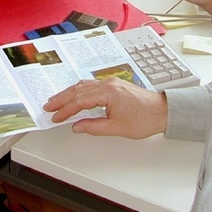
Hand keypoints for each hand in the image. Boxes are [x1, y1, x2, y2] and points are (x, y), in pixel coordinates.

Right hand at [43, 78, 167, 138]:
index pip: (79, 101)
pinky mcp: (114, 85)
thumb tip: (77, 127)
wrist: (163, 111)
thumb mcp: (117, 128)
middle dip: (61, 98)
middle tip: (48, 106)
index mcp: (108, 93)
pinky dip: (79, 91)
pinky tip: (74, 95)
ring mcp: (111, 83)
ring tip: (56, 101)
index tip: (55, 117)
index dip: (65, 110)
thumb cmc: (145, 119)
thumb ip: (94, 127)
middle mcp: (108, 84)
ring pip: (84, 86)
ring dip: (69, 93)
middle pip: (78, 90)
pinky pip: (91, 85)